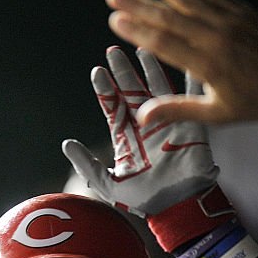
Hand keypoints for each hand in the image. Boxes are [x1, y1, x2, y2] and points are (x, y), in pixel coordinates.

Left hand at [63, 46, 217, 215]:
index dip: (106, 89)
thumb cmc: (141, 200)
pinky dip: (190, 82)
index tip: (98, 72)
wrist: (175, 208)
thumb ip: (86, 164)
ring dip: (150, 69)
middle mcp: (145, 125)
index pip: (113, 107)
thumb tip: (67, 144)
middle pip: (132, 92)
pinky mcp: (189, 125)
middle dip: (123, 72)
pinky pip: (190, 100)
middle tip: (113, 51)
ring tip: (143, 49)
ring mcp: (167, 122)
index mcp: (126, 136)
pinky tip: (187, 62)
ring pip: (157, 90)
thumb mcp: (107, 183)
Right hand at [104, 0, 257, 129]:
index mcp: (209, 65)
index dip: (137, 31)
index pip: (165, 44)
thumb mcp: (215, 113)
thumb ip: (177, 110)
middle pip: (170, 16)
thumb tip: (142, 117)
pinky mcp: (241, 10)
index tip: (114, 20)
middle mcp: (218, 38)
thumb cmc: (254, 103)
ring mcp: (231, 20)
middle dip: (138, 3)